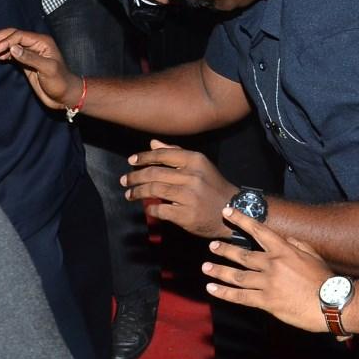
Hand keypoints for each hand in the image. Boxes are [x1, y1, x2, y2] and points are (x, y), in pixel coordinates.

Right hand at [0, 27, 80, 108]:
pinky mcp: (27, 63)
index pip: (19, 36)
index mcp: (42, 42)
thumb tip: (13, 48)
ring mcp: (30, 54)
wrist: (64, 96)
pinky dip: (4, 54)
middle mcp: (36, 45)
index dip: (5, 41)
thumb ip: (30, 58)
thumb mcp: (47, 69)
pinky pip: (12, 54)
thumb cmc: (60, 82)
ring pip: (11, 45)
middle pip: (13, 36)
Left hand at [122, 140, 237, 239]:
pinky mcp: (186, 215)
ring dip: (138, 192)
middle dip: (135, 177)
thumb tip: (152, 143)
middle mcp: (192, 176)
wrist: (233, 211)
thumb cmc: (213, 186)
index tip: (131, 161)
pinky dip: (150, 209)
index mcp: (195, 160)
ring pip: (154, 190)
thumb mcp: (200, 165)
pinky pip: (160, 210)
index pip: (163, 154)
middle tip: (125, 181)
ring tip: (130, 194)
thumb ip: (176, 153)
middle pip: (154, 173)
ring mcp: (189, 196)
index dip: (144, 157)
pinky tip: (147, 208)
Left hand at [202, 209, 332, 333]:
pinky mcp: (266, 302)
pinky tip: (212, 289)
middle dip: (225, 250)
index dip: (241, 219)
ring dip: (219, 270)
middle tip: (212, 246)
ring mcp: (268, 283)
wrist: (330, 302)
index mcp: (284, 250)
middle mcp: (272, 264)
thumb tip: (284, 237)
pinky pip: (240, 297)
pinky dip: (224, 292)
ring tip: (206, 267)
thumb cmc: (324, 279)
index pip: (258, 230)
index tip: (227, 211)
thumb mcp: (312, 254)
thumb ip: (296, 244)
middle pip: (242, 255)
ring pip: (237, 275)